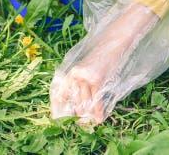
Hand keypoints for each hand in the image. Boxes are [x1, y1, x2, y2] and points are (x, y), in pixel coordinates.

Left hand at [50, 2, 158, 124]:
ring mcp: (86, 76)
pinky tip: (99, 119)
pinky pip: (96, 99)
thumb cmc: (100, 59)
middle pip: (73, 100)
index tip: (55, 118)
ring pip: (85, 101)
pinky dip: (98, 111)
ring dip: (87, 115)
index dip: (56, 106)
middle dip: (75, 114)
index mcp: (70, 72)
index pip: (58, 92)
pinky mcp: (97, 79)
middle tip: (79, 124)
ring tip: (89, 124)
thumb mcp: (86, 68)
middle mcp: (75, 74)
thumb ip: (79, 82)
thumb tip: (76, 105)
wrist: (112, 44)